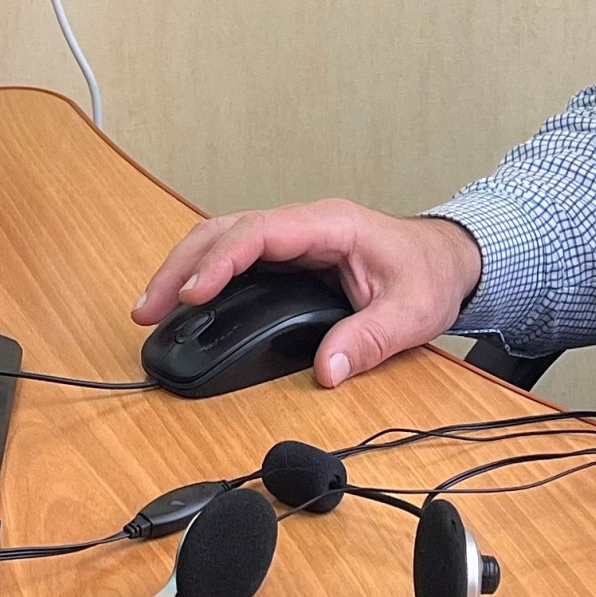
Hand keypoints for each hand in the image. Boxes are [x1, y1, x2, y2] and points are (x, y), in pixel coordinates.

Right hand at [132, 202, 483, 387]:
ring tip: (150, 311)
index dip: (220, 261)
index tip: (193, 293)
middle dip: (181, 266)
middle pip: (224, 231)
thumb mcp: (411, 312)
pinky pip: (235, 259)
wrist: (447, 261)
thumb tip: (326, 371)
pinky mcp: (287, 259)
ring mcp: (291, 240)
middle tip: (147, 310)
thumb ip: (369, 341)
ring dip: (183, 271)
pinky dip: (203, 278)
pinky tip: (183, 306)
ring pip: (221, 241)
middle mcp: (301, 226)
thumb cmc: (429, 275)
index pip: (258, 233)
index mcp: (328, 225)